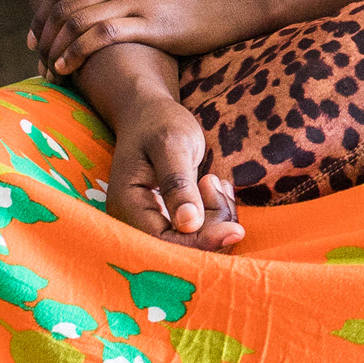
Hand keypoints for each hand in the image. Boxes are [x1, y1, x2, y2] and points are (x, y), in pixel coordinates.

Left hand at [34, 0, 267, 77]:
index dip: (42, 14)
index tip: (33, 38)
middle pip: (65, 5)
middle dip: (44, 36)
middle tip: (36, 59)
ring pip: (77, 21)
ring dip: (55, 49)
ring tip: (49, 70)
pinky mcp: (153, 23)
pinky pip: (101, 37)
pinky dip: (77, 54)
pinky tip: (69, 69)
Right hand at [102, 92, 243, 251]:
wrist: (151, 115)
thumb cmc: (159, 123)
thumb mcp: (171, 145)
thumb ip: (178, 183)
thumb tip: (188, 224)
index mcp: (127, 205)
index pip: (163, 242)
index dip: (200, 243)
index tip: (236, 231)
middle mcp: (137, 221)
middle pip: (183, 247)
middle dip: (213, 223)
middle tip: (214, 181)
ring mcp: (155, 222)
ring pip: (198, 240)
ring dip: (218, 213)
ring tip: (212, 178)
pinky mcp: (173, 220)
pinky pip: (203, 230)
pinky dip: (217, 212)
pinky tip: (215, 185)